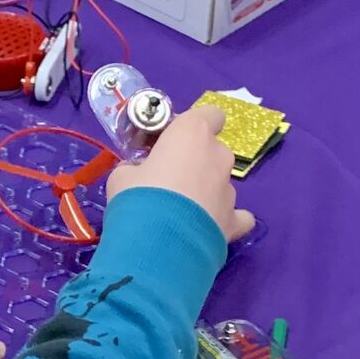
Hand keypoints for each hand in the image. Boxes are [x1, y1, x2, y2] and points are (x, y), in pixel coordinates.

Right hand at [106, 103, 254, 244]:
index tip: (173, 140)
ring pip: (219, 182)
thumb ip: (137, 167)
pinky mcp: (234, 220)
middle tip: (169, 180)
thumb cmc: (138, 196)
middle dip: (196, 161)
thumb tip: (140, 173)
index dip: (194, 125)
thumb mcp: (122, 175)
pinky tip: (209, 228)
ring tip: (180, 213)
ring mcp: (229, 189)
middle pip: (212, 150)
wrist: (158, 244)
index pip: (209, 114)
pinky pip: (236, 215)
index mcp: (192, 133)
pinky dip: (223, 218)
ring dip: (204, 191)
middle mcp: (218, 156)